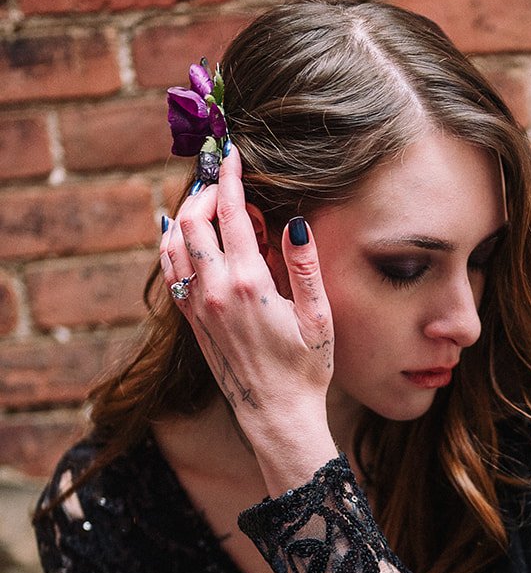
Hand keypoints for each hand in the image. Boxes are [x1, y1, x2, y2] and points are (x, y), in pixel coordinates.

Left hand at [159, 145, 336, 487]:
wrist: (277, 417)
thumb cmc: (306, 371)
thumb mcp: (318, 318)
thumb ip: (303, 266)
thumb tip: (294, 221)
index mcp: (248, 284)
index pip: (230, 214)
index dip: (231, 178)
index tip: (234, 156)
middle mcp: (215, 291)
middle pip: (190, 220)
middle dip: (205, 193)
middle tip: (226, 186)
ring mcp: (198, 307)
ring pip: (172, 243)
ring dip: (185, 216)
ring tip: (208, 208)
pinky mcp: (192, 322)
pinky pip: (171, 271)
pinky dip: (173, 245)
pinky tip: (184, 236)